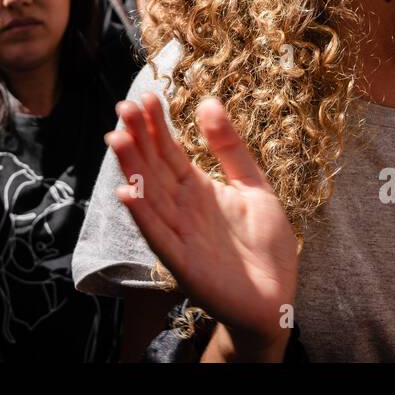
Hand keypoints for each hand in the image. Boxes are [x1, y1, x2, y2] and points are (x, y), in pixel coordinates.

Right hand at [107, 93, 296, 353]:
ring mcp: (180, 235)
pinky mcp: (183, 263)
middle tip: (122, 107)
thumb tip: (208, 101)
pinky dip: (142, 215)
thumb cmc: (265, 245)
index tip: (146, 96)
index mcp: (197, 189)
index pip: (169, 151)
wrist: (277, 298)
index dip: (157, 125)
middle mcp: (182, 208)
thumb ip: (229, 147)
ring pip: (150, 196)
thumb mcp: (253, 185)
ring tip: (117, 138)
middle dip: (137, 138)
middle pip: (154, 168)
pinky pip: (159, 235)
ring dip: (132, 169)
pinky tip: (127, 192)